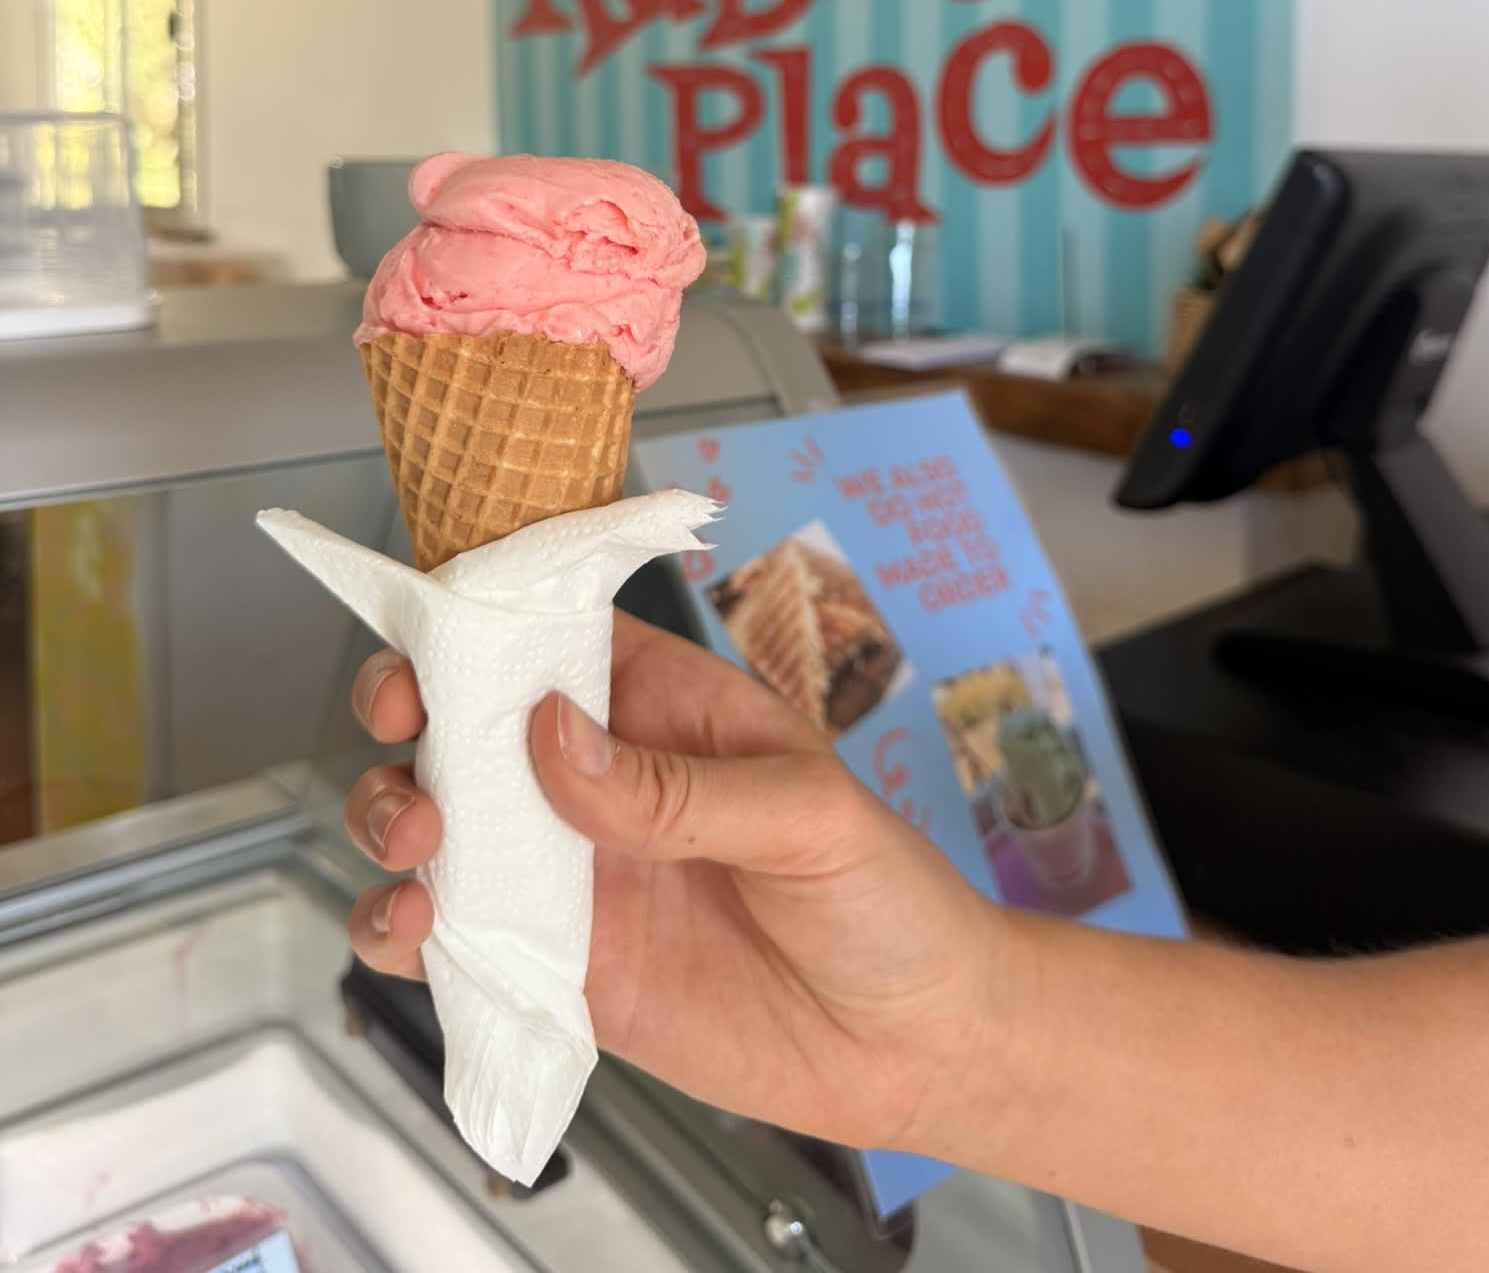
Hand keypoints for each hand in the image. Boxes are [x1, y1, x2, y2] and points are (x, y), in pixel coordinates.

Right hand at [344, 611, 1015, 1154]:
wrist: (916, 1048)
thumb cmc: (888, 897)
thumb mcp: (806, 813)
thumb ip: (676, 785)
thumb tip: (553, 736)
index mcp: (659, 701)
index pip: (544, 631)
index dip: (470, 624)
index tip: (427, 648)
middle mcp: (597, 776)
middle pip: (463, 719)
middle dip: (407, 719)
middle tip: (414, 755)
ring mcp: (569, 872)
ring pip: (438, 822)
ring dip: (389, 818)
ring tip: (416, 848)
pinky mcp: (557, 967)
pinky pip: (453, 940)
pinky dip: (401, 932)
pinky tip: (411, 933)